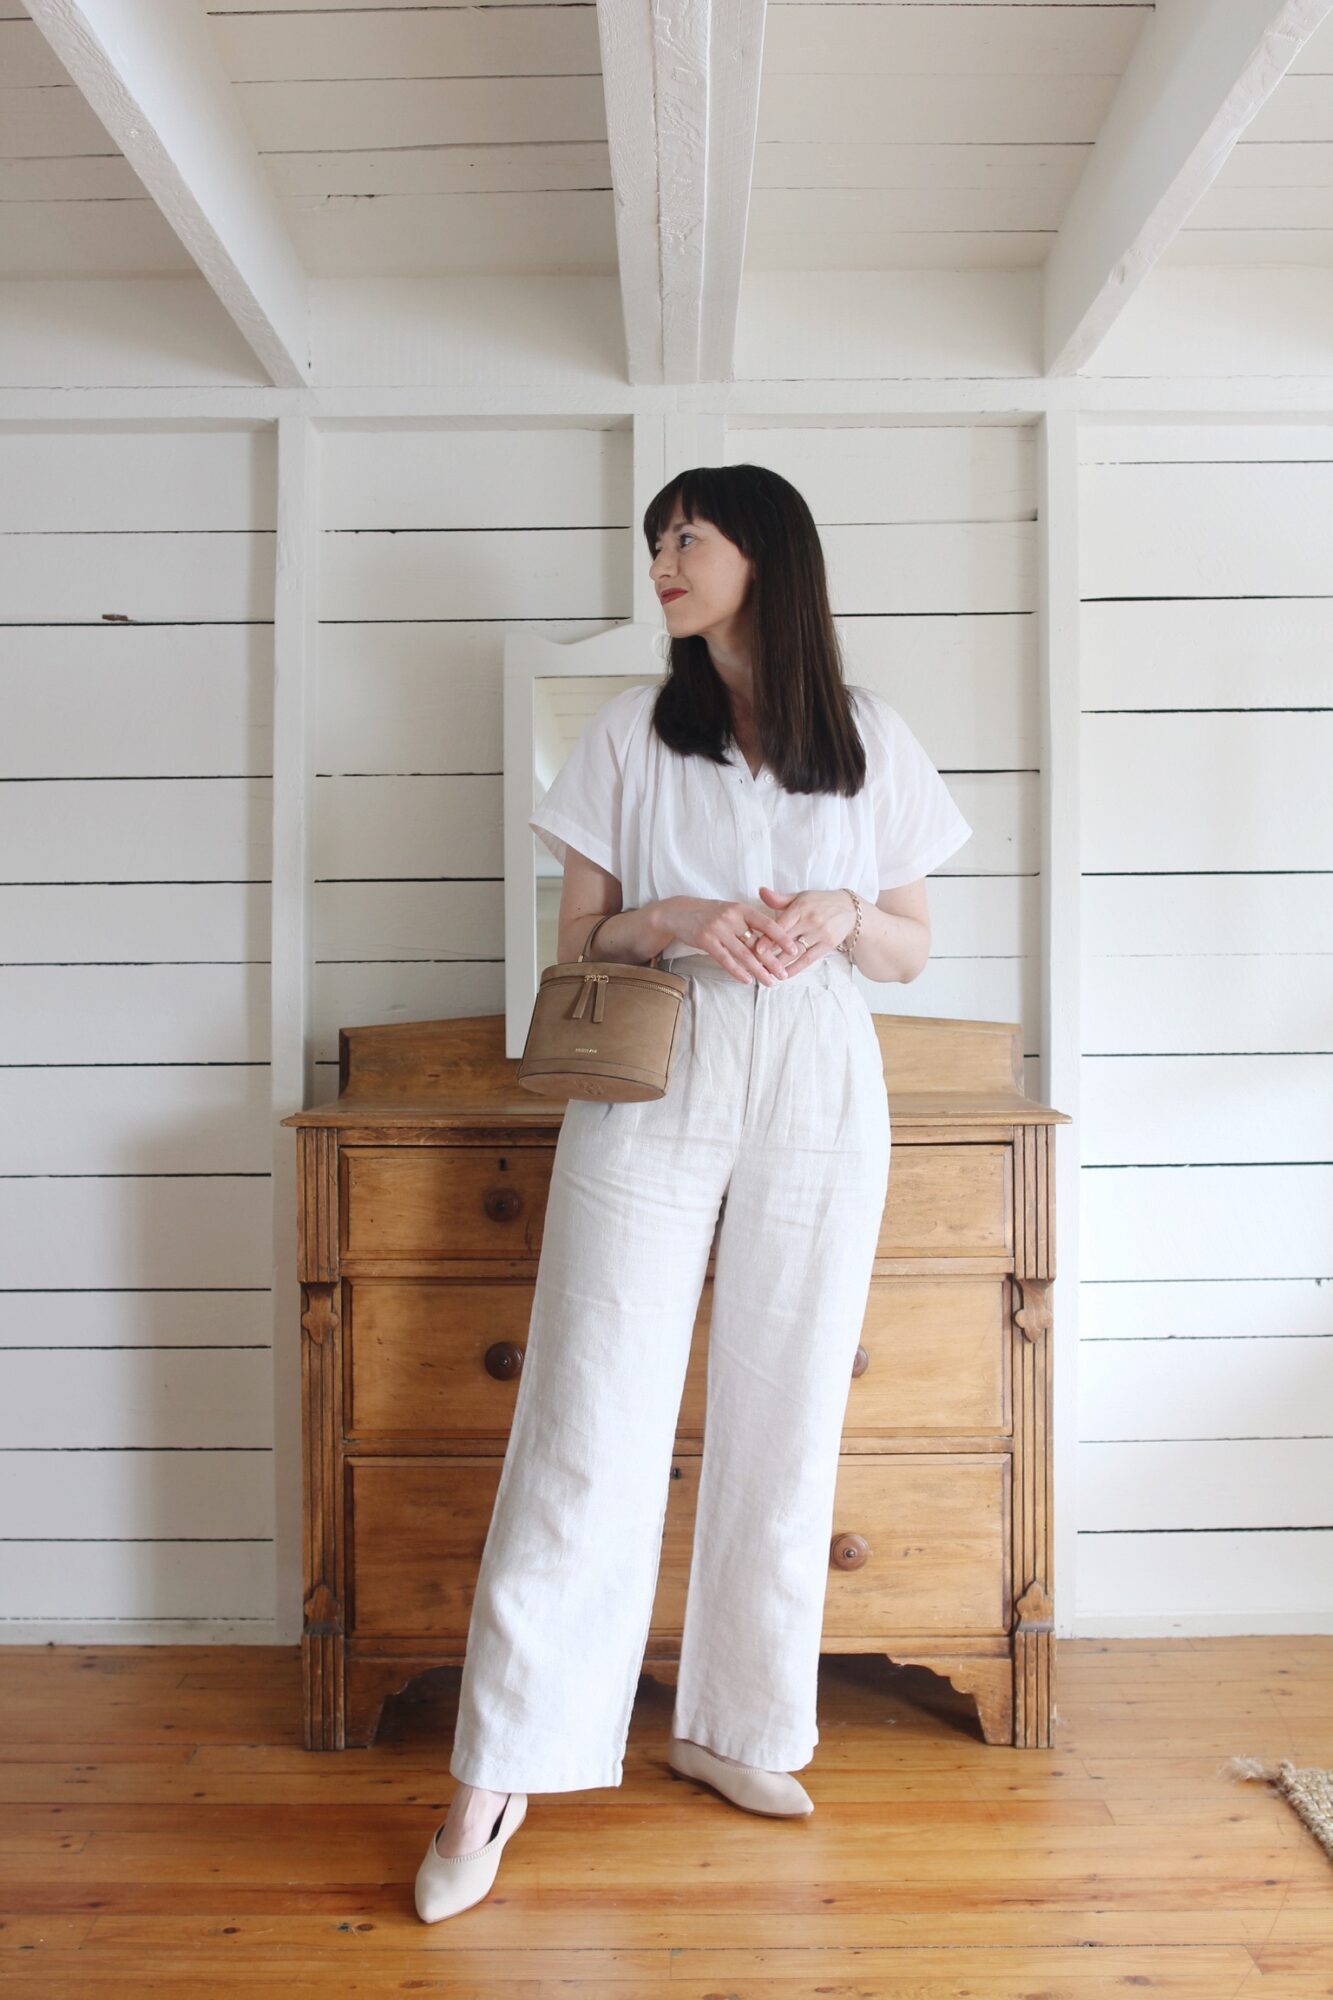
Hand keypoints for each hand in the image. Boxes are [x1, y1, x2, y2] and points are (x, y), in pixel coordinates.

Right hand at [665, 896, 805, 985]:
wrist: (679, 912)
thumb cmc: (710, 914)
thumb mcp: (730, 911)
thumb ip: (748, 923)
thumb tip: (770, 942)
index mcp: (741, 909)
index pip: (767, 923)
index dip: (782, 937)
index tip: (794, 950)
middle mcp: (731, 917)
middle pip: (757, 943)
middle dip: (772, 960)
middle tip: (784, 974)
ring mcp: (718, 929)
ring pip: (743, 954)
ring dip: (758, 970)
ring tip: (769, 981)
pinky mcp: (706, 940)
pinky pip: (725, 959)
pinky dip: (737, 971)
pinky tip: (747, 980)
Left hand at [750, 885, 857, 977]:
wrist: (850, 909)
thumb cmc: (820, 903)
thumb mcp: (800, 897)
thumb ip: (779, 899)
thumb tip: (760, 891)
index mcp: (801, 907)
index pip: (782, 925)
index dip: (768, 938)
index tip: (756, 949)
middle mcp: (810, 920)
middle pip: (787, 940)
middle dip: (771, 954)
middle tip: (756, 965)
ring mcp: (820, 933)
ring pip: (797, 952)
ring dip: (781, 964)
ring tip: (767, 973)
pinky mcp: (828, 945)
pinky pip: (809, 959)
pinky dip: (796, 968)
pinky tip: (785, 975)